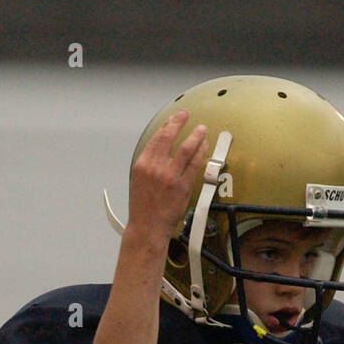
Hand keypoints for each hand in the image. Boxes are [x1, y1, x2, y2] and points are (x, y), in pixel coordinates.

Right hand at [127, 110, 208, 242]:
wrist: (147, 227)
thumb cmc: (143, 207)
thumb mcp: (139, 180)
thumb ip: (150, 163)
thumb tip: (162, 148)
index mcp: (142, 164)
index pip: (156, 137)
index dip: (167, 124)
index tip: (174, 118)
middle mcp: (155, 168)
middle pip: (170, 137)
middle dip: (179, 122)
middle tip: (186, 116)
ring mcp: (170, 176)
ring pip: (186, 149)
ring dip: (196, 136)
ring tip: (201, 130)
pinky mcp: (183, 186)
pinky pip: (195, 165)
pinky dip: (201, 153)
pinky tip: (204, 147)